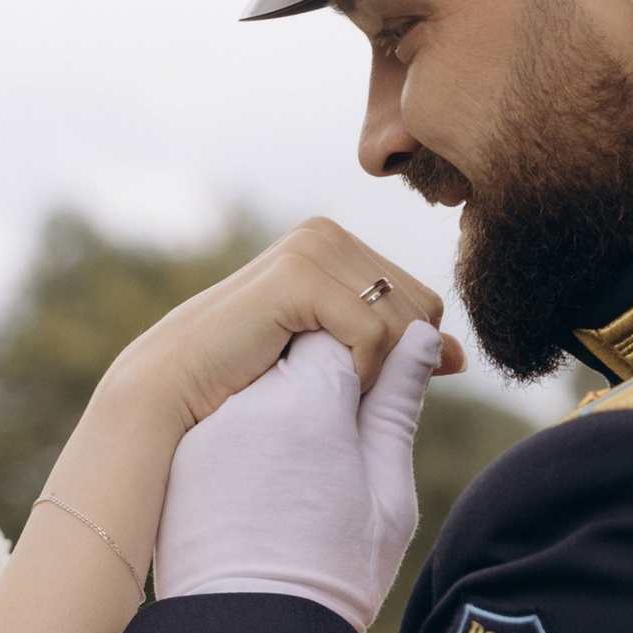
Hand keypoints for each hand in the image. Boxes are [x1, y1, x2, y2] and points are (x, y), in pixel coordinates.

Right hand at [95, 219, 459, 440]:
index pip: (420, 302)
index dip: (407, 357)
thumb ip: (393, 351)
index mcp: (335, 246)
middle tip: (342, 399)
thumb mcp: (332, 363)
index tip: (363, 393)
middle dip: (395, 366)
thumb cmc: (242, 387)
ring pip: (403, 321)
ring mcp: (312, 247)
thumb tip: (460, 354)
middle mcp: (326, 234)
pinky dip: (360, 374)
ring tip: (327, 394)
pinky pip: (374, 333)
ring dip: (376, 374)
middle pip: (421, 309)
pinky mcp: (300, 275)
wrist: (172, 393)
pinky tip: (320, 389)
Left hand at [153, 320, 447, 630]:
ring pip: (262, 380)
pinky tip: (272, 482)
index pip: (351, 326)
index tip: (394, 387)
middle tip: (354, 433)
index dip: (378, 349)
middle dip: (335, 370)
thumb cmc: (336, 576)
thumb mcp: (388, 493)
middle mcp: (249, 398)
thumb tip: (417, 336)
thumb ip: (398, 405)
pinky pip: (229, 418)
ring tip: (310, 468)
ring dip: (292, 402)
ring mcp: (209, 425)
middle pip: (302, 344)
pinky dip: (255, 433)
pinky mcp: (184, 454)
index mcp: (310, 400)